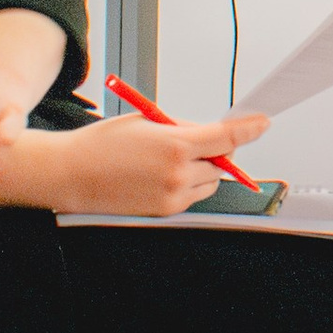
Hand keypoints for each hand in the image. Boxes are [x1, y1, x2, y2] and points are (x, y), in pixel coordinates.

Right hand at [64, 114, 266, 217]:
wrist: (71, 174)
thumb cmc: (102, 144)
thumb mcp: (147, 121)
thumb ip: (182, 127)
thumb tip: (207, 131)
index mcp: (175, 144)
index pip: (227, 137)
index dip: (249, 129)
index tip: (261, 123)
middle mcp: (178, 173)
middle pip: (222, 161)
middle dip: (217, 149)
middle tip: (195, 139)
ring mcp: (173, 196)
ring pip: (212, 181)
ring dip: (205, 168)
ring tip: (172, 158)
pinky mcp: (165, 211)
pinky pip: (194, 195)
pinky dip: (191, 183)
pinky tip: (165, 173)